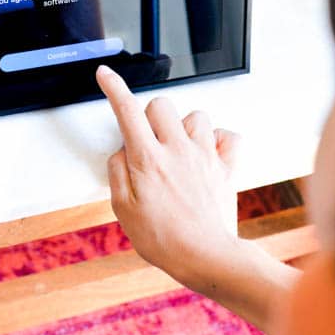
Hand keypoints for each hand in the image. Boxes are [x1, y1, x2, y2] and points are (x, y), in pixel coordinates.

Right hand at [96, 64, 240, 294]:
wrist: (207, 259)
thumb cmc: (164, 240)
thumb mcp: (123, 210)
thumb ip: (117, 172)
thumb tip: (121, 150)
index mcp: (148, 159)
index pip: (127, 110)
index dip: (114, 87)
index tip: (106, 76)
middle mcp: (177, 150)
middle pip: (161, 104)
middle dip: (149, 115)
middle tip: (147, 140)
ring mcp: (205, 156)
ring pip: (196, 115)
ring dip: (183, 126)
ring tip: (178, 149)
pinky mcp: (226, 168)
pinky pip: (228, 136)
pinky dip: (219, 139)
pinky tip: (208, 152)